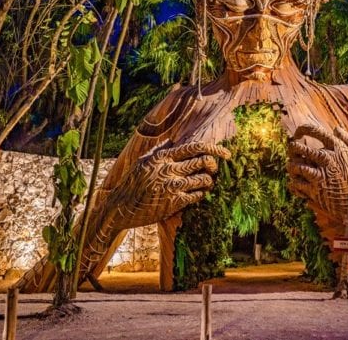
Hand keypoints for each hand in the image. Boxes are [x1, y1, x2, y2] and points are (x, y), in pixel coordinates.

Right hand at [107, 141, 230, 228]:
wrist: (121, 208)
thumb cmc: (133, 183)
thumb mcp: (143, 162)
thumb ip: (160, 150)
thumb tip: (174, 140)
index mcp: (162, 156)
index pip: (194, 147)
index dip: (215, 149)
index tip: (226, 153)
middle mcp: (168, 169)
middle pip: (204, 161)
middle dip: (213, 165)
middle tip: (212, 170)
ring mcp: (172, 186)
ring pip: (204, 179)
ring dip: (208, 181)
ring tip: (204, 183)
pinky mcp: (174, 202)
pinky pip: (198, 195)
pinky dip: (201, 193)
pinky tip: (196, 194)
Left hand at [286, 124, 347, 222]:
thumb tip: (336, 129)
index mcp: (338, 148)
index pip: (314, 131)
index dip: (302, 129)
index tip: (299, 134)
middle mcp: (327, 159)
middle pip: (298, 147)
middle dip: (293, 148)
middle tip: (293, 152)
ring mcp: (320, 175)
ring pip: (294, 166)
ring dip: (291, 167)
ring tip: (294, 169)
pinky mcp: (316, 192)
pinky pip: (296, 184)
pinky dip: (294, 183)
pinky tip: (297, 185)